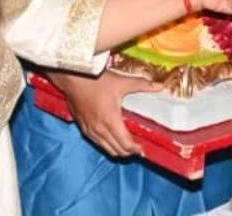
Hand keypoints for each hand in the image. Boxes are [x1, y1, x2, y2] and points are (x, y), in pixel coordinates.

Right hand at [48, 69, 162, 156]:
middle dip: (130, 152)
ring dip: (118, 150)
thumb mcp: (121, 82)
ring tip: (126, 146)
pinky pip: (97, 143)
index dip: (137, 149)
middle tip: (138, 148)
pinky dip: (106, 145)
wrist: (72, 78)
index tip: (144, 149)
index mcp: (111, 120)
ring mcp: (90, 130)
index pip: (126, 145)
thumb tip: (159, 86)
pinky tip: (111, 139)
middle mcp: (100, 129)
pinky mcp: (83, 127)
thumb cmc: (94, 80)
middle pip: (118, 150)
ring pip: (107, 149)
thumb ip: (141, 85)